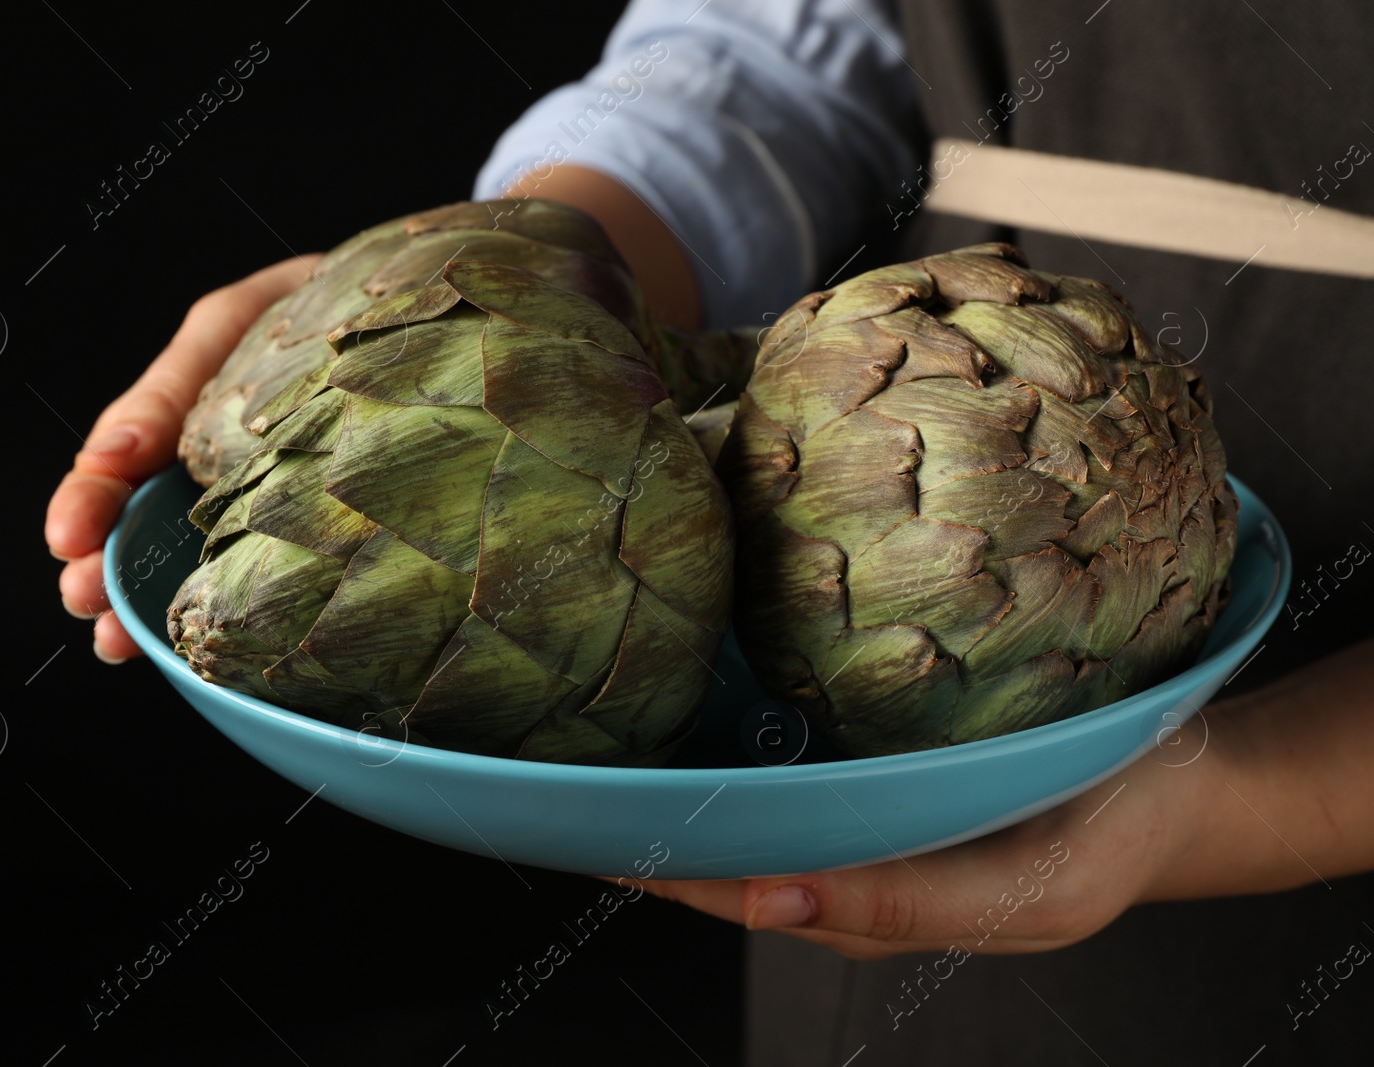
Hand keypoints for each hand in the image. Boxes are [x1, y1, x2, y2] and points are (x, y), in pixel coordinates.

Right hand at [46, 254, 321, 661]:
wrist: (422, 306)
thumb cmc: (322, 305)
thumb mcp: (233, 323)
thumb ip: (171, 386)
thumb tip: (113, 455)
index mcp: (184, 418)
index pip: (116, 468)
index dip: (86, 506)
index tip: (69, 540)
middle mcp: (213, 471)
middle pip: (143, 532)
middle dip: (106, 573)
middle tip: (90, 602)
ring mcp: (262, 508)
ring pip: (192, 569)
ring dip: (146, 607)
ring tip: (121, 639)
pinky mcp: (315, 536)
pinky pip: (265, 583)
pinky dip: (230, 615)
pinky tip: (207, 650)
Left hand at [636, 685, 1326, 959]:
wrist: (1181, 781)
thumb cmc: (1104, 837)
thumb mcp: (1027, 893)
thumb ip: (902, 904)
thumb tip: (768, 899)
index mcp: (864, 900)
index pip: (728, 885)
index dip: (651, 859)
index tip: (574, 821)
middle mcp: (844, 849)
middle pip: (719, 835)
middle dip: (642, 804)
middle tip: (556, 748)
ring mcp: (858, 800)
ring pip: (746, 785)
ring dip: (678, 753)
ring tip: (597, 704)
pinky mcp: (876, 749)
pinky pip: (789, 738)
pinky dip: (738, 711)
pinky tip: (696, 666)